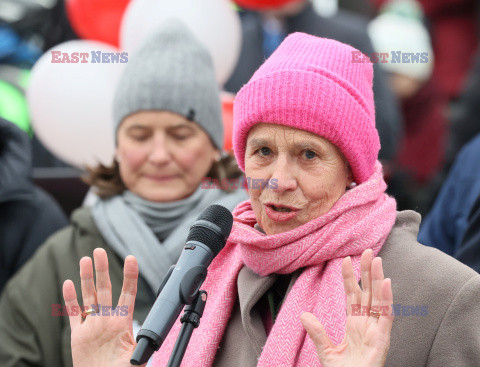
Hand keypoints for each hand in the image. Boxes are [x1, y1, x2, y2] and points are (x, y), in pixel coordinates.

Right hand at [63, 248, 144, 366]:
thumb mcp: (135, 357)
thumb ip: (141, 343)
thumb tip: (153, 336)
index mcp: (122, 322)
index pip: (127, 293)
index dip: (129, 275)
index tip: (131, 258)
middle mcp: (107, 319)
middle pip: (104, 288)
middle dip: (102, 269)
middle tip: (99, 251)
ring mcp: (91, 325)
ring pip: (88, 296)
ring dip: (86, 278)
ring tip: (85, 259)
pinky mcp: (77, 335)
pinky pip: (73, 313)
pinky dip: (70, 299)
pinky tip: (68, 283)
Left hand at [301, 249, 393, 366]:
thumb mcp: (326, 351)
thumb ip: (317, 332)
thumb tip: (303, 314)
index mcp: (354, 324)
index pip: (352, 295)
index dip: (350, 277)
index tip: (345, 260)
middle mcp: (367, 324)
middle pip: (368, 292)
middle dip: (367, 272)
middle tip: (366, 251)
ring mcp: (376, 331)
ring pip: (379, 300)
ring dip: (378, 279)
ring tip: (376, 259)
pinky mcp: (382, 340)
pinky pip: (386, 317)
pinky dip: (388, 300)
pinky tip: (386, 282)